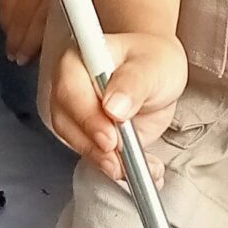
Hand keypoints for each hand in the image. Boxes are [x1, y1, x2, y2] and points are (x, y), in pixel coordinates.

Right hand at [48, 31, 187, 176]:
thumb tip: (114, 106)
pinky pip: (98, 158)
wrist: (159, 72)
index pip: (70, 92)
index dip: (87, 118)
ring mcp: (79, 116)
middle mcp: (71, 90)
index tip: (110, 138)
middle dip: (95, 147)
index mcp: (78, 62)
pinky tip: (143, 169)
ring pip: (80, 146)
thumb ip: (134, 83)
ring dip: (108, 162)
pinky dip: (121, 169)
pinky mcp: (92, 138)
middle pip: (68, 124)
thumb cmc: (152, 59)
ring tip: (137, 165)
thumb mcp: (152, 65)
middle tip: (121, 158)